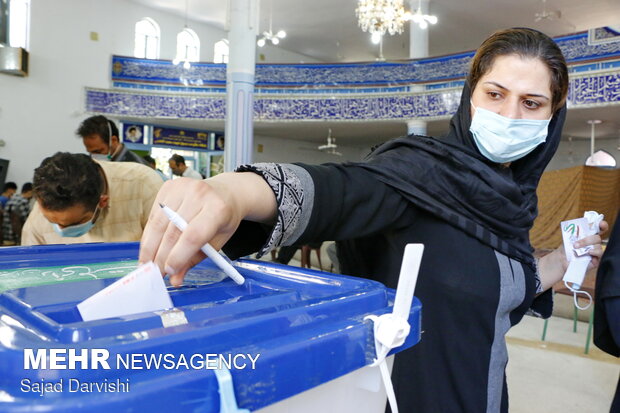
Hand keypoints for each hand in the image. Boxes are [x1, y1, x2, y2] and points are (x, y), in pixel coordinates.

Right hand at [139, 173, 276, 286]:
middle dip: (161, 256)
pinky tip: (149, 247)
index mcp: (218, 209)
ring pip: (159, 223)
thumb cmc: (222, 219)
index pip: (194, 235)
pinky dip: (149, 234)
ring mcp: (182, 187)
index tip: (169, 272)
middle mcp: (199, 193)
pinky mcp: (169, 186)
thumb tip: (175, 279)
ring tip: (148, 264)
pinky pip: (154, 214)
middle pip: (173, 230)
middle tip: (155, 274)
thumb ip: (195, 259)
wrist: (225, 193)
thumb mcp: (217, 241)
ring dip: (150, 247)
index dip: (178, 256)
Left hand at [537, 220, 608, 291]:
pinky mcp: (596, 260)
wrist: (562, 259)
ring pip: (599, 246)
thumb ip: (573, 232)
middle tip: (575, 244)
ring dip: (588, 247)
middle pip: (597, 238)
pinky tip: (588, 253)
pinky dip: (594, 253)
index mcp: (589, 235)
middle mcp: (593, 243)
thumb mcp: (568, 237)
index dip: (602, 225)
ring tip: (577, 250)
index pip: (600, 228)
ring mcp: (595, 251)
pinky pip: (600, 255)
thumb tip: (576, 227)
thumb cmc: (566, 248)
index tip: (601, 224)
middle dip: (587, 240)